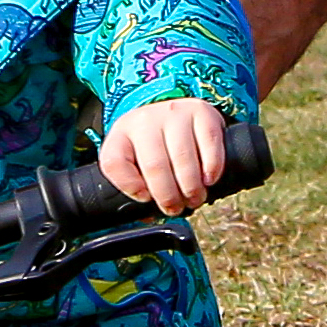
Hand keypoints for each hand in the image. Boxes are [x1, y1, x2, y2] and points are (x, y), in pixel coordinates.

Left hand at [98, 98, 228, 211]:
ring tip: (194, 199)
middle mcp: (144, 120)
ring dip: (191, 186)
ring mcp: (173, 113)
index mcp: (121, 134)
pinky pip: (208, 143)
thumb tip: (150, 216)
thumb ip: (137, 184)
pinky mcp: (200, 111)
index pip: (114, 162)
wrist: (176, 113)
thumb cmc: (156, 145)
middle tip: (177, 208)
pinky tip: (209, 179)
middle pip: (154, 165)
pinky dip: (211, 167)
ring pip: (182, 157)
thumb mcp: (136, 158)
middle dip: (168, 196)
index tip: (146, 199)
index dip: (130, 187)